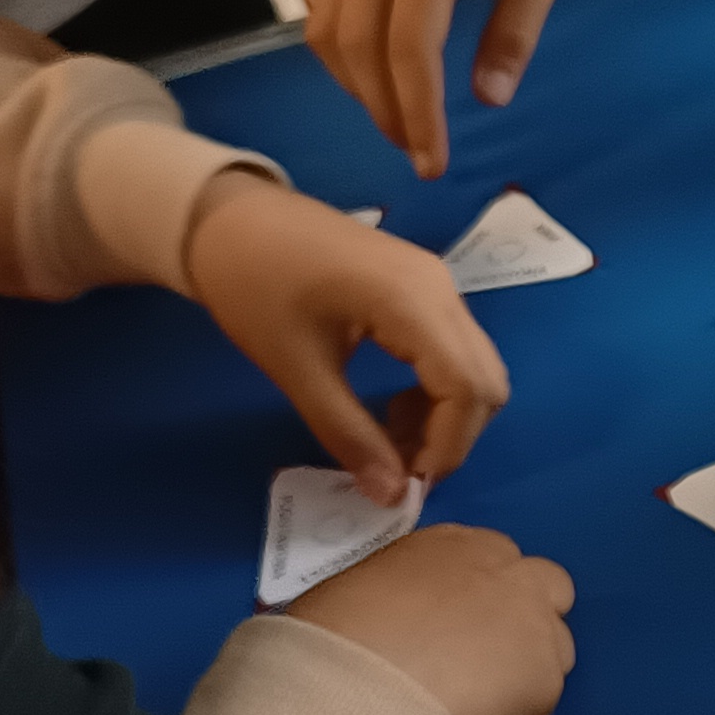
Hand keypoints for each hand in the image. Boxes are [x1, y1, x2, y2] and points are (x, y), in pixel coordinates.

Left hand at [184, 175, 510, 501]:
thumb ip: (349, 434)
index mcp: (412, 302)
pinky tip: (392, 406)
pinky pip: (455, 350)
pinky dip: (436, 391)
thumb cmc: (253, 287)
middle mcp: (441, 289)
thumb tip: (392, 497)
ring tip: (389, 441)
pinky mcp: (425, 286)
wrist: (228, 217)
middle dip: (452, 438)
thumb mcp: (297, 370)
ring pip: (475, 368)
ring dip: (445, 417)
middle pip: (485, 382)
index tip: (405, 485)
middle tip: (399, 470)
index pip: (467, 389)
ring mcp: (437, 283)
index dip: (447, 448)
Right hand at [280, 522, 576, 714]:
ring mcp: (536, 628)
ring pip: (555, 647)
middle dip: (528, 617)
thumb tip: (415, 616)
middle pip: (550, 588)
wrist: (352, 682)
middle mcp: (509, 575)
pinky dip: (515, 713)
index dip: (485, 593)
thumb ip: (415, 588)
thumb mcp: (373, 582)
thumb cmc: (338, 631)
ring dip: (526, 666)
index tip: (462, 620)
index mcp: (460, 545)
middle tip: (487, 655)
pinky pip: (541, 699)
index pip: (499, 558)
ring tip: (477, 699)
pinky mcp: (544, 683)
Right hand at [308, 0, 578, 177]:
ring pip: (329, 34)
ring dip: (359, 89)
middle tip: (421, 155)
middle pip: (358, 47)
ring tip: (402, 123)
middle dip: (385, 111)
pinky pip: (326, 12)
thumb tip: (489, 99)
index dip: (418, 112)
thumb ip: (516, 26)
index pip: (409, 45)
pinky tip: (379, 79)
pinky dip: (344, 58)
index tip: (434, 162)